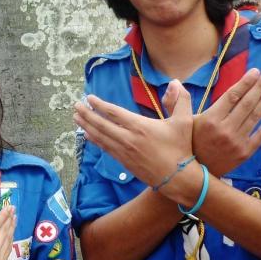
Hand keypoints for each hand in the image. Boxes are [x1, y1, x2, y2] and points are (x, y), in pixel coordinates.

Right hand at [0, 208, 15, 259]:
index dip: (3, 215)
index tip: (9, 206)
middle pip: (5, 231)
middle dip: (9, 219)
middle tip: (13, 209)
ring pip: (8, 241)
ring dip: (12, 229)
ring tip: (14, 219)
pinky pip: (8, 251)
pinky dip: (10, 240)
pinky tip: (10, 236)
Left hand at [73, 80, 193, 186]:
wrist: (178, 178)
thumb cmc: (181, 148)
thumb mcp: (184, 121)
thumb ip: (181, 99)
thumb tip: (175, 81)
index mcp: (140, 126)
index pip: (114, 112)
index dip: (99, 104)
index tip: (89, 98)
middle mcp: (128, 138)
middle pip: (101, 124)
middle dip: (87, 114)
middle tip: (76, 106)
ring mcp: (124, 151)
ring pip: (100, 136)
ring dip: (86, 126)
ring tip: (76, 117)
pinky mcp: (123, 161)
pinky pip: (105, 148)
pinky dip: (94, 140)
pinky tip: (87, 135)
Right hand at [185, 68, 260, 175]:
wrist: (191, 175)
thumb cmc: (185, 144)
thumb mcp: (179, 122)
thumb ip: (177, 101)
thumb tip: (175, 82)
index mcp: (209, 120)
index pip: (232, 96)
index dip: (245, 82)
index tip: (255, 71)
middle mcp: (224, 130)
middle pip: (247, 103)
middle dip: (260, 86)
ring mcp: (236, 142)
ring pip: (255, 116)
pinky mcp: (244, 153)